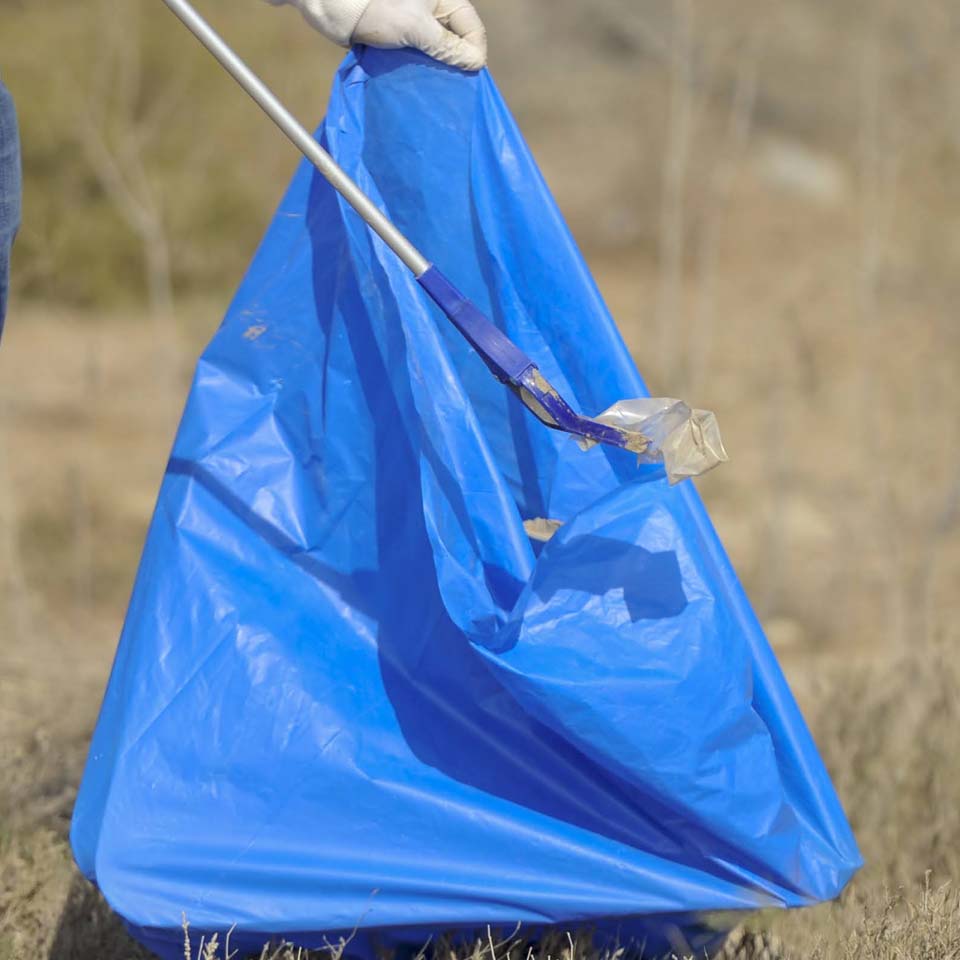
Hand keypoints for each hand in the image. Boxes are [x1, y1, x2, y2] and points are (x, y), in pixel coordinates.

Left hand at [353, 0, 486, 71]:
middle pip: (460, 39)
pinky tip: (424, 75)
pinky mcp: (407, 32)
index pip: (474, 29)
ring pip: (443, 47)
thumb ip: (447, 47)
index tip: (468, 74)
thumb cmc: (380, 10)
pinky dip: (426, 64)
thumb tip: (476, 64)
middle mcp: (437, 8)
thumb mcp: (417, 29)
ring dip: (441, 65)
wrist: (341, 10)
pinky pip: (426, 51)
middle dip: (457, 61)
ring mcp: (422, 20)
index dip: (474, 53)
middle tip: (452, 81)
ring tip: (438, 81)